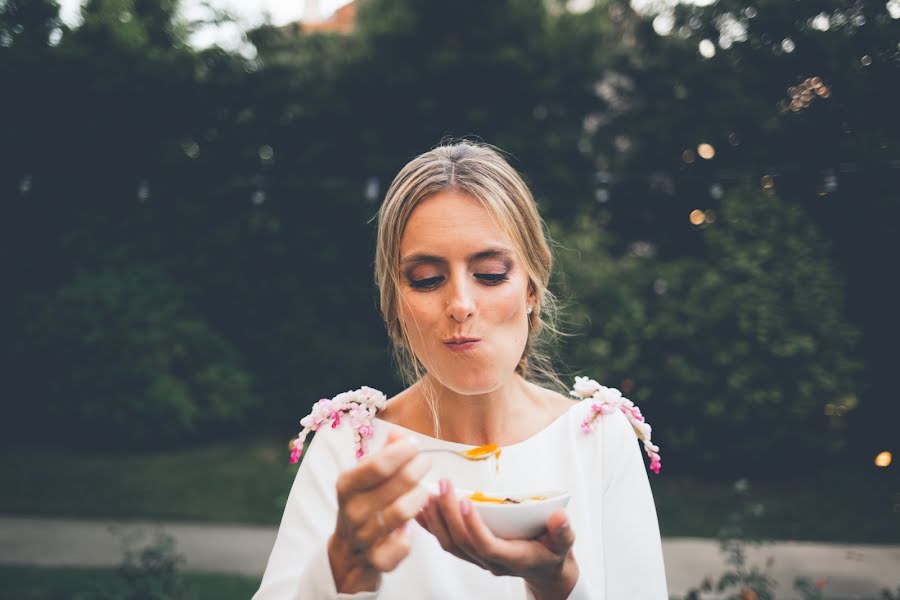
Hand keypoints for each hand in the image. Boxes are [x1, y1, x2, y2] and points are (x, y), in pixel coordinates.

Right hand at [328, 430, 430, 593]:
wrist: (348, 552)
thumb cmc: (363, 504)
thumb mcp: (364, 476)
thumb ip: (383, 453)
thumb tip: (399, 433)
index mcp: (346, 485)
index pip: (379, 464)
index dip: (403, 451)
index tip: (415, 445)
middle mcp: (352, 510)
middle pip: (398, 483)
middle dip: (419, 468)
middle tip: (426, 462)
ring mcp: (363, 537)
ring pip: (403, 511)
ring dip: (420, 497)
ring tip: (423, 490)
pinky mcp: (377, 560)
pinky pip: (404, 545)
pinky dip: (411, 534)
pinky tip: (410, 525)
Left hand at [415, 479, 578, 599]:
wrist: (544, 569)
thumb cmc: (552, 551)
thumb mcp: (564, 542)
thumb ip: (562, 531)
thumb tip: (559, 517)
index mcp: (512, 558)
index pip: (486, 546)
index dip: (474, 526)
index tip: (466, 500)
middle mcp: (490, 562)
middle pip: (462, 541)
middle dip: (449, 513)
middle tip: (443, 486)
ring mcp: (477, 559)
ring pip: (449, 543)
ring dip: (436, 519)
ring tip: (427, 493)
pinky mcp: (469, 552)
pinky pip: (445, 541)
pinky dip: (431, 525)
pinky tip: (421, 506)